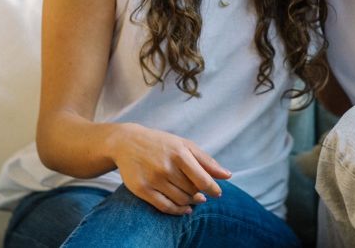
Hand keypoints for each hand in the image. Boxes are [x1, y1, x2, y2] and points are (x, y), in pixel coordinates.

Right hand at [111, 123, 231, 214]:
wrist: (127, 143)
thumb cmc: (161, 143)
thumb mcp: (184, 145)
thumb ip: (206, 161)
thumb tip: (228, 176)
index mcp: (179, 153)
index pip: (202, 179)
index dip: (213, 189)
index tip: (217, 193)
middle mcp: (166, 167)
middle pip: (192, 191)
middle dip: (199, 194)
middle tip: (200, 193)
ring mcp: (153, 179)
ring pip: (180, 200)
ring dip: (191, 203)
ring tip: (193, 200)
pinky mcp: (142, 190)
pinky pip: (165, 207)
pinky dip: (178, 211)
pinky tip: (184, 209)